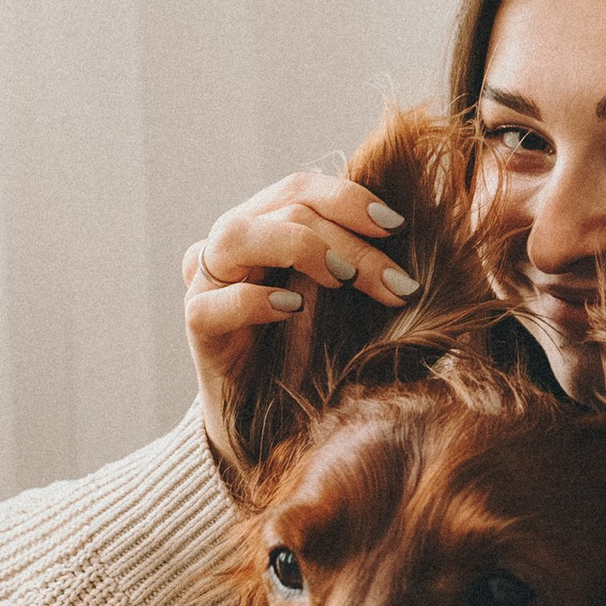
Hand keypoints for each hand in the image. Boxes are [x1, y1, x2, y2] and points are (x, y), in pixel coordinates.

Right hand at [182, 167, 420, 466]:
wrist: (263, 418)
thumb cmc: (308, 349)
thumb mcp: (336, 297)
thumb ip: (352, 260)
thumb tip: (409, 236)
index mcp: (262, 223)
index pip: (300, 188)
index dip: (349, 198)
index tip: (397, 226)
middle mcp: (229, 243)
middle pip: (284, 211)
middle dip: (348, 241)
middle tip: (395, 283)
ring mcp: (205, 280)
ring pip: (237, 236)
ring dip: (301, 250)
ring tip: (343, 281)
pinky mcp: (196, 324)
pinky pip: (216, 301)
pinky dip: (257, 299)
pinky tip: (294, 308)